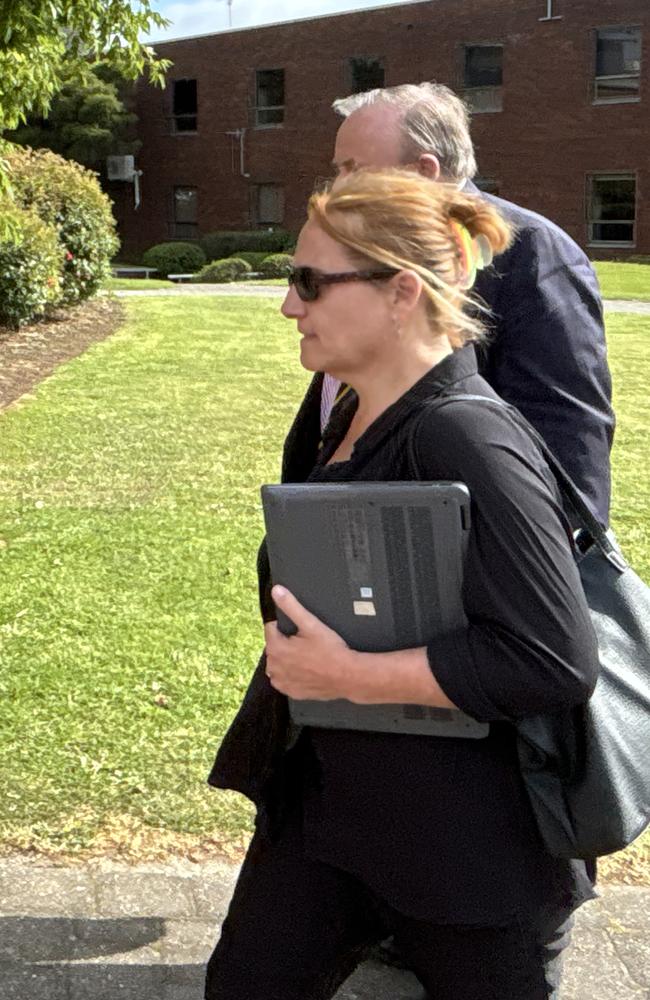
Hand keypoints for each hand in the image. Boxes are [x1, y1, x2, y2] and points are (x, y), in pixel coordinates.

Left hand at [263, 585, 353, 699]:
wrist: (348, 676)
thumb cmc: (331, 651)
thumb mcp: (311, 624)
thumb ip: (291, 605)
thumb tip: (277, 591)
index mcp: (276, 648)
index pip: (271, 629)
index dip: (286, 627)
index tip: (300, 632)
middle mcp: (274, 667)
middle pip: (275, 646)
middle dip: (287, 643)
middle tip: (307, 644)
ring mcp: (282, 681)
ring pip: (279, 663)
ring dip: (288, 659)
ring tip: (308, 657)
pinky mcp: (291, 692)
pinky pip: (286, 679)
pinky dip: (293, 674)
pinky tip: (307, 670)